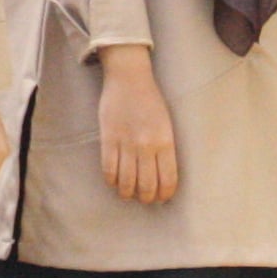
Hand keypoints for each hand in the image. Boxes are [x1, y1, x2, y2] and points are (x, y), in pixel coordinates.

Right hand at [97, 43, 178, 205]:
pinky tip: (115, 181)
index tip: (161, 198)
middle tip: (145, 199)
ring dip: (128, 193)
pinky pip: (109, 169)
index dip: (164, 194)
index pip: (168, 179)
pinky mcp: (108, 139)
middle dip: (146, 198)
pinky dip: (112, 181)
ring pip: (127, 182)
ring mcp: (126, 143)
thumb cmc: (150, 101)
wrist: (129, 78)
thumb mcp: (166, 124)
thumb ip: (164, 148)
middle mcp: (147, 145)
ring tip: (128, 193)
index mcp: (165, 141)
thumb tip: (161, 174)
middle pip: (147, 185)